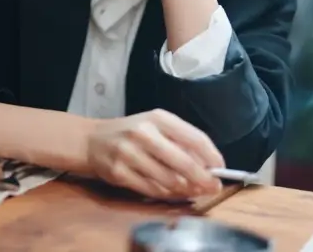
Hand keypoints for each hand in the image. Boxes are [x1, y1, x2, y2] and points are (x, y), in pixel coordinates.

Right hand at [85, 109, 224, 199]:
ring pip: (169, 180)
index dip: (212, 156)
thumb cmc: (130, 133)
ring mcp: (129, 154)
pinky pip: (152, 190)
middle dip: (203, 178)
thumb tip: (209, 165)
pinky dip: (167, 194)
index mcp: (157, 118)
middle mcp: (143, 133)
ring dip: (186, 189)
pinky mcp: (120, 173)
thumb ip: (180, 141)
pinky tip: (173, 193)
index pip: (194, 137)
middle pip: (183, 162)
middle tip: (213, 187)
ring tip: (193, 190)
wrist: (92, 141)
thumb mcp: (155, 126)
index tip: (221, 168)